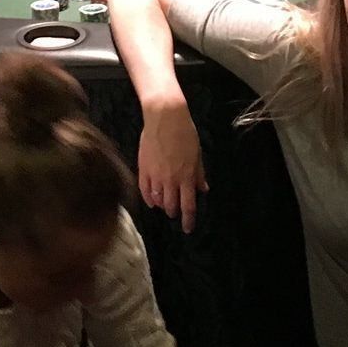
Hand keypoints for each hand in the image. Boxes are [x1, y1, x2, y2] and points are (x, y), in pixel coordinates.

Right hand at [138, 105, 206, 233]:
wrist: (164, 117)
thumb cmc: (184, 133)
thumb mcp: (197, 154)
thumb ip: (199, 174)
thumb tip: (203, 189)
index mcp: (187, 176)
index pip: (188, 206)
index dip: (188, 220)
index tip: (188, 229)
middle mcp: (171, 179)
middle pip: (172, 206)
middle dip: (174, 213)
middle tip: (176, 214)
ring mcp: (155, 175)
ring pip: (158, 200)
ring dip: (162, 206)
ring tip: (164, 207)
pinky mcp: (144, 168)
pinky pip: (144, 190)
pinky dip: (148, 198)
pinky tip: (151, 201)